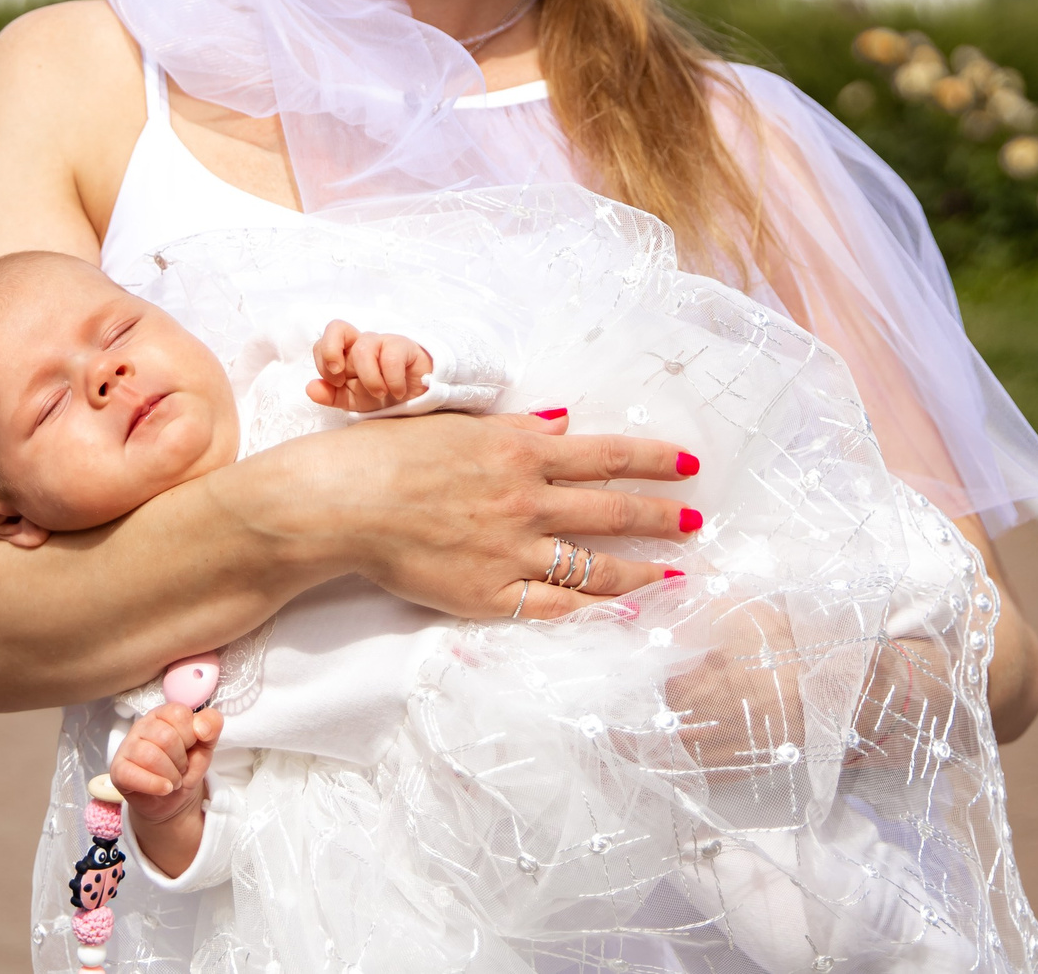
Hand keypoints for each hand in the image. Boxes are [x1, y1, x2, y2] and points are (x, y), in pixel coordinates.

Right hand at [111, 704, 222, 822]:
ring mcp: (127, 747)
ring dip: (170, 774)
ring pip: (150, 756)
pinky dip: (154, 784)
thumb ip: (211, 727)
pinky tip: (165, 788)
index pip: (179, 714)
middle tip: (180, 768)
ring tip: (173, 780)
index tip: (190, 747)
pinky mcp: (118, 770)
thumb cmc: (185, 767)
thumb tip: (201, 726)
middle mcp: (142, 726)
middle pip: (166, 737)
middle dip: (181, 759)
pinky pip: (132, 774)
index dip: (191, 735)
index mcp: (163, 714)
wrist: (173, 800)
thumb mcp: (205, 746)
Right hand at [219, 409, 701, 620]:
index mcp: (520, 451)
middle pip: (611, 509)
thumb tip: (564, 424)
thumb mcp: (458, 425)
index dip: (652, 461)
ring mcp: (511, 551)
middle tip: (695, 522)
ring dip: (641, 569)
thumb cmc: (390, 454)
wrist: (342, 502)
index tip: (688, 465)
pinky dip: (593, 611)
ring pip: (593, 564)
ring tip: (675, 573)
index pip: (605, 455)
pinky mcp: (489, 593)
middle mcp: (526, 500)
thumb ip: (517, 429)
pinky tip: (624, 614)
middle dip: (660, 515)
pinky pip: (554, 607)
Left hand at [306, 320, 434, 411]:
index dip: (323, 361)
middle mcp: (360, 343)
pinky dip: (392, 380)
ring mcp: (382, 342)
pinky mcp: (403, 346)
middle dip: (331, 351)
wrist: (415, 399)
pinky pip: (391, 356)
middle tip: (340, 376)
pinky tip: (397, 391)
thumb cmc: (380, 394)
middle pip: (336, 327)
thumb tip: (310, 387)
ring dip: (369, 378)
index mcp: (344, 354)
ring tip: (381, 393)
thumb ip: (330, 395)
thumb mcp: (352, 400)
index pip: (322, 343)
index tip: (336, 382)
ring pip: (364, 347)